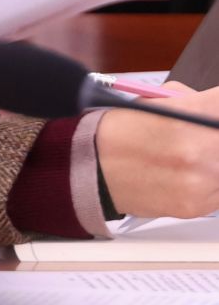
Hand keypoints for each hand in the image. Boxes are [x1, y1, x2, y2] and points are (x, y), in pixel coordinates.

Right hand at [96, 84, 218, 218]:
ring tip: (194, 155)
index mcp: (195, 113)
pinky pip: (218, 192)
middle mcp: (202, 149)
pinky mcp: (197, 206)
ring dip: (213, 159)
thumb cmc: (125, 128)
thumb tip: (217, 110)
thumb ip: (200, 102)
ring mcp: (201, 180)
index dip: (218, 109)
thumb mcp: (162, 98)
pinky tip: (188, 173)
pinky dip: (209, 182)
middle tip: (204, 136)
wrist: (96, 164)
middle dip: (215, 136)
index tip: (215, 112)